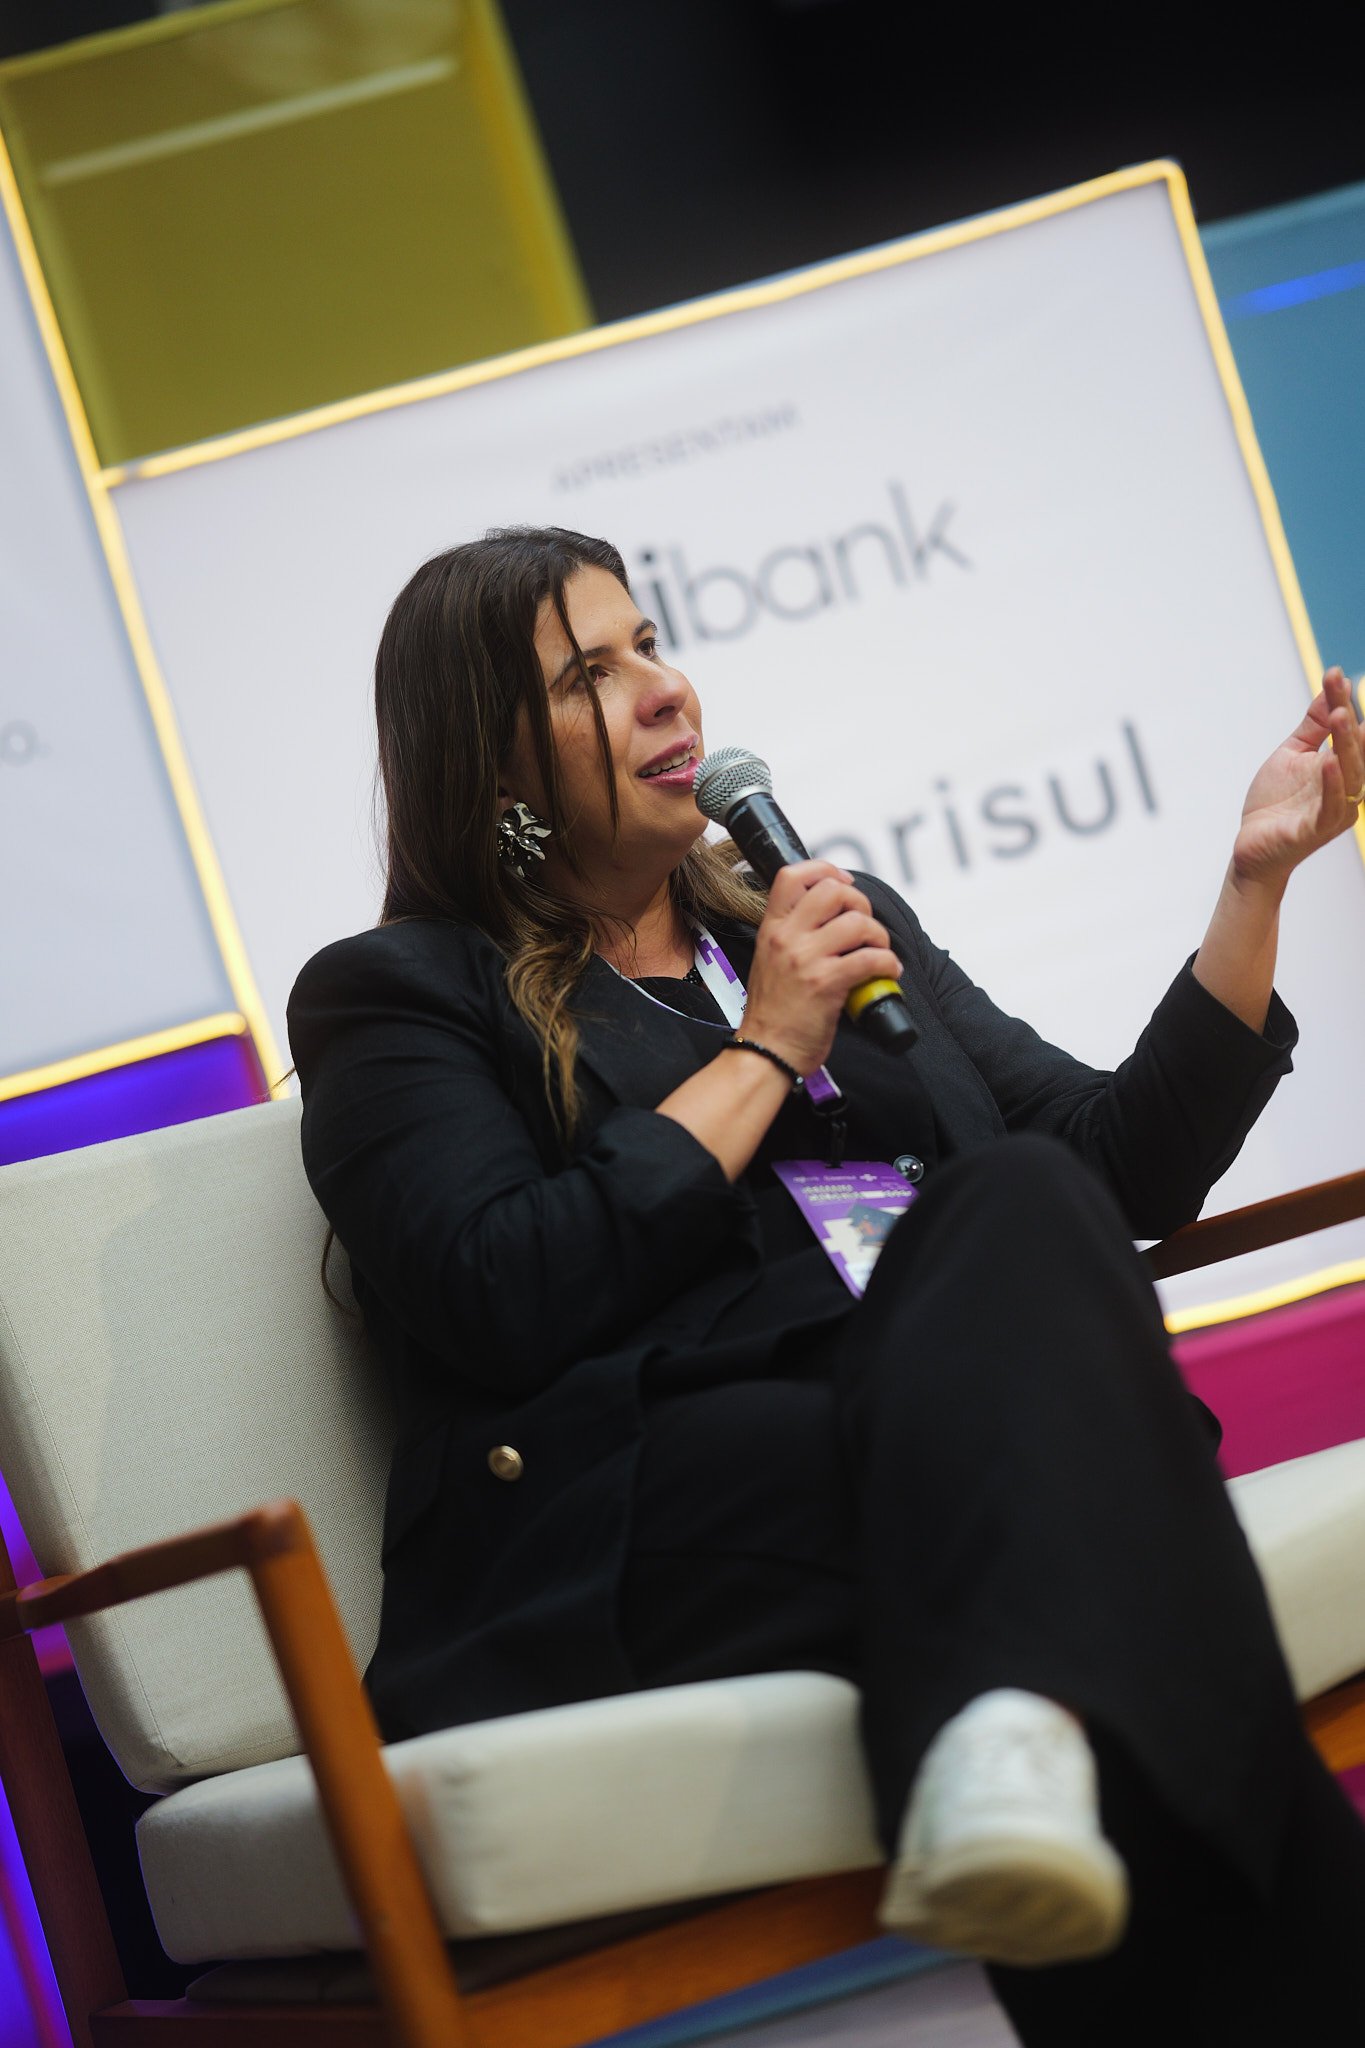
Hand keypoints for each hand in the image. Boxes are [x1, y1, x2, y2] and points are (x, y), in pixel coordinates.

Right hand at [742, 861, 902, 1074]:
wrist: (766, 1052)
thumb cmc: (772, 1014)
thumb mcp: (769, 960)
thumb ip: (792, 935)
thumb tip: (831, 919)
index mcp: (771, 928)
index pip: (793, 875)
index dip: (826, 869)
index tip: (844, 883)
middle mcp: (786, 937)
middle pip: (832, 890)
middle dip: (859, 903)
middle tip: (863, 926)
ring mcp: (806, 959)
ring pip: (857, 922)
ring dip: (878, 936)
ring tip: (878, 952)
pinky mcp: (827, 983)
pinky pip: (871, 958)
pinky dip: (888, 963)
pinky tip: (887, 973)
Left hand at [1231, 667, 1363, 893]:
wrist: (1252, 847)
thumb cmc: (1275, 804)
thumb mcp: (1292, 756)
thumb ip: (1312, 727)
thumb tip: (1330, 690)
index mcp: (1340, 769)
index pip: (1348, 732)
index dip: (1343, 703)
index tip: (1335, 674)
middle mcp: (1345, 789)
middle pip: (1354, 751)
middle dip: (1348, 721)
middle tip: (1340, 692)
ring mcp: (1334, 811)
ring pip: (1350, 775)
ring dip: (1346, 745)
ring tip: (1340, 717)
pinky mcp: (1317, 829)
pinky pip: (1331, 806)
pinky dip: (1333, 784)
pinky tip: (1329, 762)